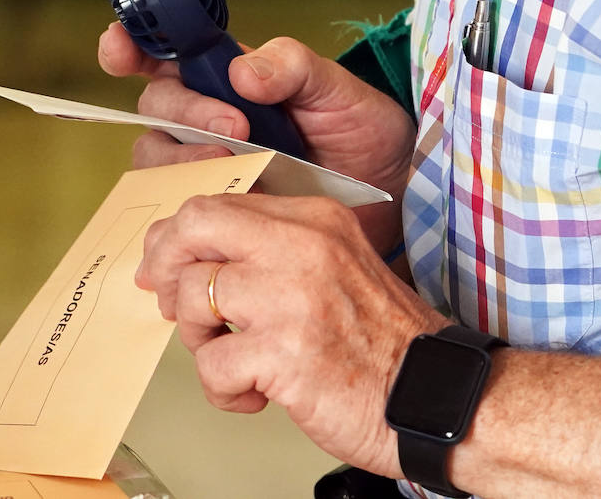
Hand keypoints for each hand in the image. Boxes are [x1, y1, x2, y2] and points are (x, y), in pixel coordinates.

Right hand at [99, 23, 414, 254]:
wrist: (384, 196)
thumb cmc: (359, 131)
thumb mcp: (337, 88)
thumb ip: (293, 67)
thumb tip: (241, 73)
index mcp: (225, 76)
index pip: (162, 54)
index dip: (129, 47)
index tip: (118, 50)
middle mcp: (203, 118)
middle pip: (155, 107)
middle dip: (186, 113)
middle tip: (237, 128)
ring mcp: (204, 164)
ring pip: (155, 158)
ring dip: (184, 160)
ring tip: (235, 166)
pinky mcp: (212, 208)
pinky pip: (172, 206)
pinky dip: (183, 204)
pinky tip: (220, 202)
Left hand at [135, 192, 444, 476]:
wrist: (435, 398)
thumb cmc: (382, 341)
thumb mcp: (335, 265)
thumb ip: (272, 250)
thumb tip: (187, 253)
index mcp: (314, 219)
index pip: (218, 203)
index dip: (177, 238)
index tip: (165, 265)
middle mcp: (303, 246)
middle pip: (194, 227)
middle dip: (165, 266)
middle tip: (168, 302)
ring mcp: (291, 298)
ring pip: (191, 298)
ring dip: (198, 339)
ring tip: (233, 360)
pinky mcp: (283, 354)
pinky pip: (211, 365)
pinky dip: (223, 390)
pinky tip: (255, 396)